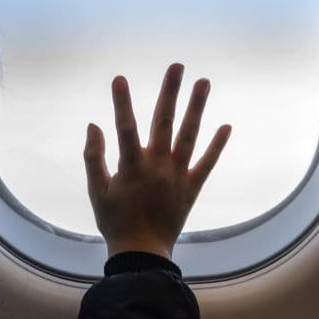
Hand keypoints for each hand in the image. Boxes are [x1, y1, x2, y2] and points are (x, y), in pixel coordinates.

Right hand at [84, 63, 231, 259]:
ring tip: (204, 82)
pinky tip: (226, 126)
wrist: (142, 252)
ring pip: (189, 135)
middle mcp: (158, 167)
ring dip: (197, 107)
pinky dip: (217, 146)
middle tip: (177, 66)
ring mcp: (178, 176)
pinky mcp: (192, 187)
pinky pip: (207, 163)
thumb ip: (93, 157)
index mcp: (132, 167)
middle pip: (164, 122)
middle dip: (170, 92)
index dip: (122, 103)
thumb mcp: (96, 191)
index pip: (126, 128)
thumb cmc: (115, 221)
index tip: (119, 78)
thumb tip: (93, 125)